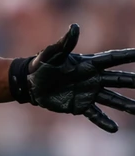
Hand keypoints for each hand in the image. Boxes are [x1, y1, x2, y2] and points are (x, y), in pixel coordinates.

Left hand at [9, 23, 134, 132]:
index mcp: (88, 64)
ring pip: (112, 99)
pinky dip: (104, 122)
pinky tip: (114, 129)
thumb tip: (75, 27)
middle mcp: (93, 79)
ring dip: (126, 105)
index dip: (129, 55)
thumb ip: (65, 43)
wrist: (30, 83)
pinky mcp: (79, 105)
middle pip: (119, 80)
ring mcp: (88, 93)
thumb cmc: (41, 65)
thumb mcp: (52, 54)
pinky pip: (95, 114)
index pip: (113, 58)